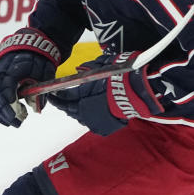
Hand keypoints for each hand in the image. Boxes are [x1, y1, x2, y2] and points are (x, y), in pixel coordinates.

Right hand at [0, 28, 59, 127]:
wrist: (31, 42)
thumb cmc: (40, 57)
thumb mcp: (45, 72)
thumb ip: (40, 91)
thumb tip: (37, 110)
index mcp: (11, 71)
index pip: (6, 92)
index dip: (10, 107)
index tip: (19, 116)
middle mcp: (0, 74)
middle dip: (6, 114)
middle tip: (18, 123)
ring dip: (0, 112)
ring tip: (12, 120)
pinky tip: (5, 113)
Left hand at [48, 52, 162, 136]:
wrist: (141, 91)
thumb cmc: (123, 76)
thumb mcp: (104, 66)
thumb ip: (89, 69)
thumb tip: (78, 70)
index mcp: (82, 95)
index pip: (63, 98)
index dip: (56, 97)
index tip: (52, 95)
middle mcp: (85, 110)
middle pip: (69, 110)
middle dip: (65, 105)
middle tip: (63, 100)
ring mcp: (94, 121)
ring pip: (80, 117)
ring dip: (78, 111)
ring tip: (79, 105)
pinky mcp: (104, 128)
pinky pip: (92, 124)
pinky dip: (91, 117)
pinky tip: (93, 112)